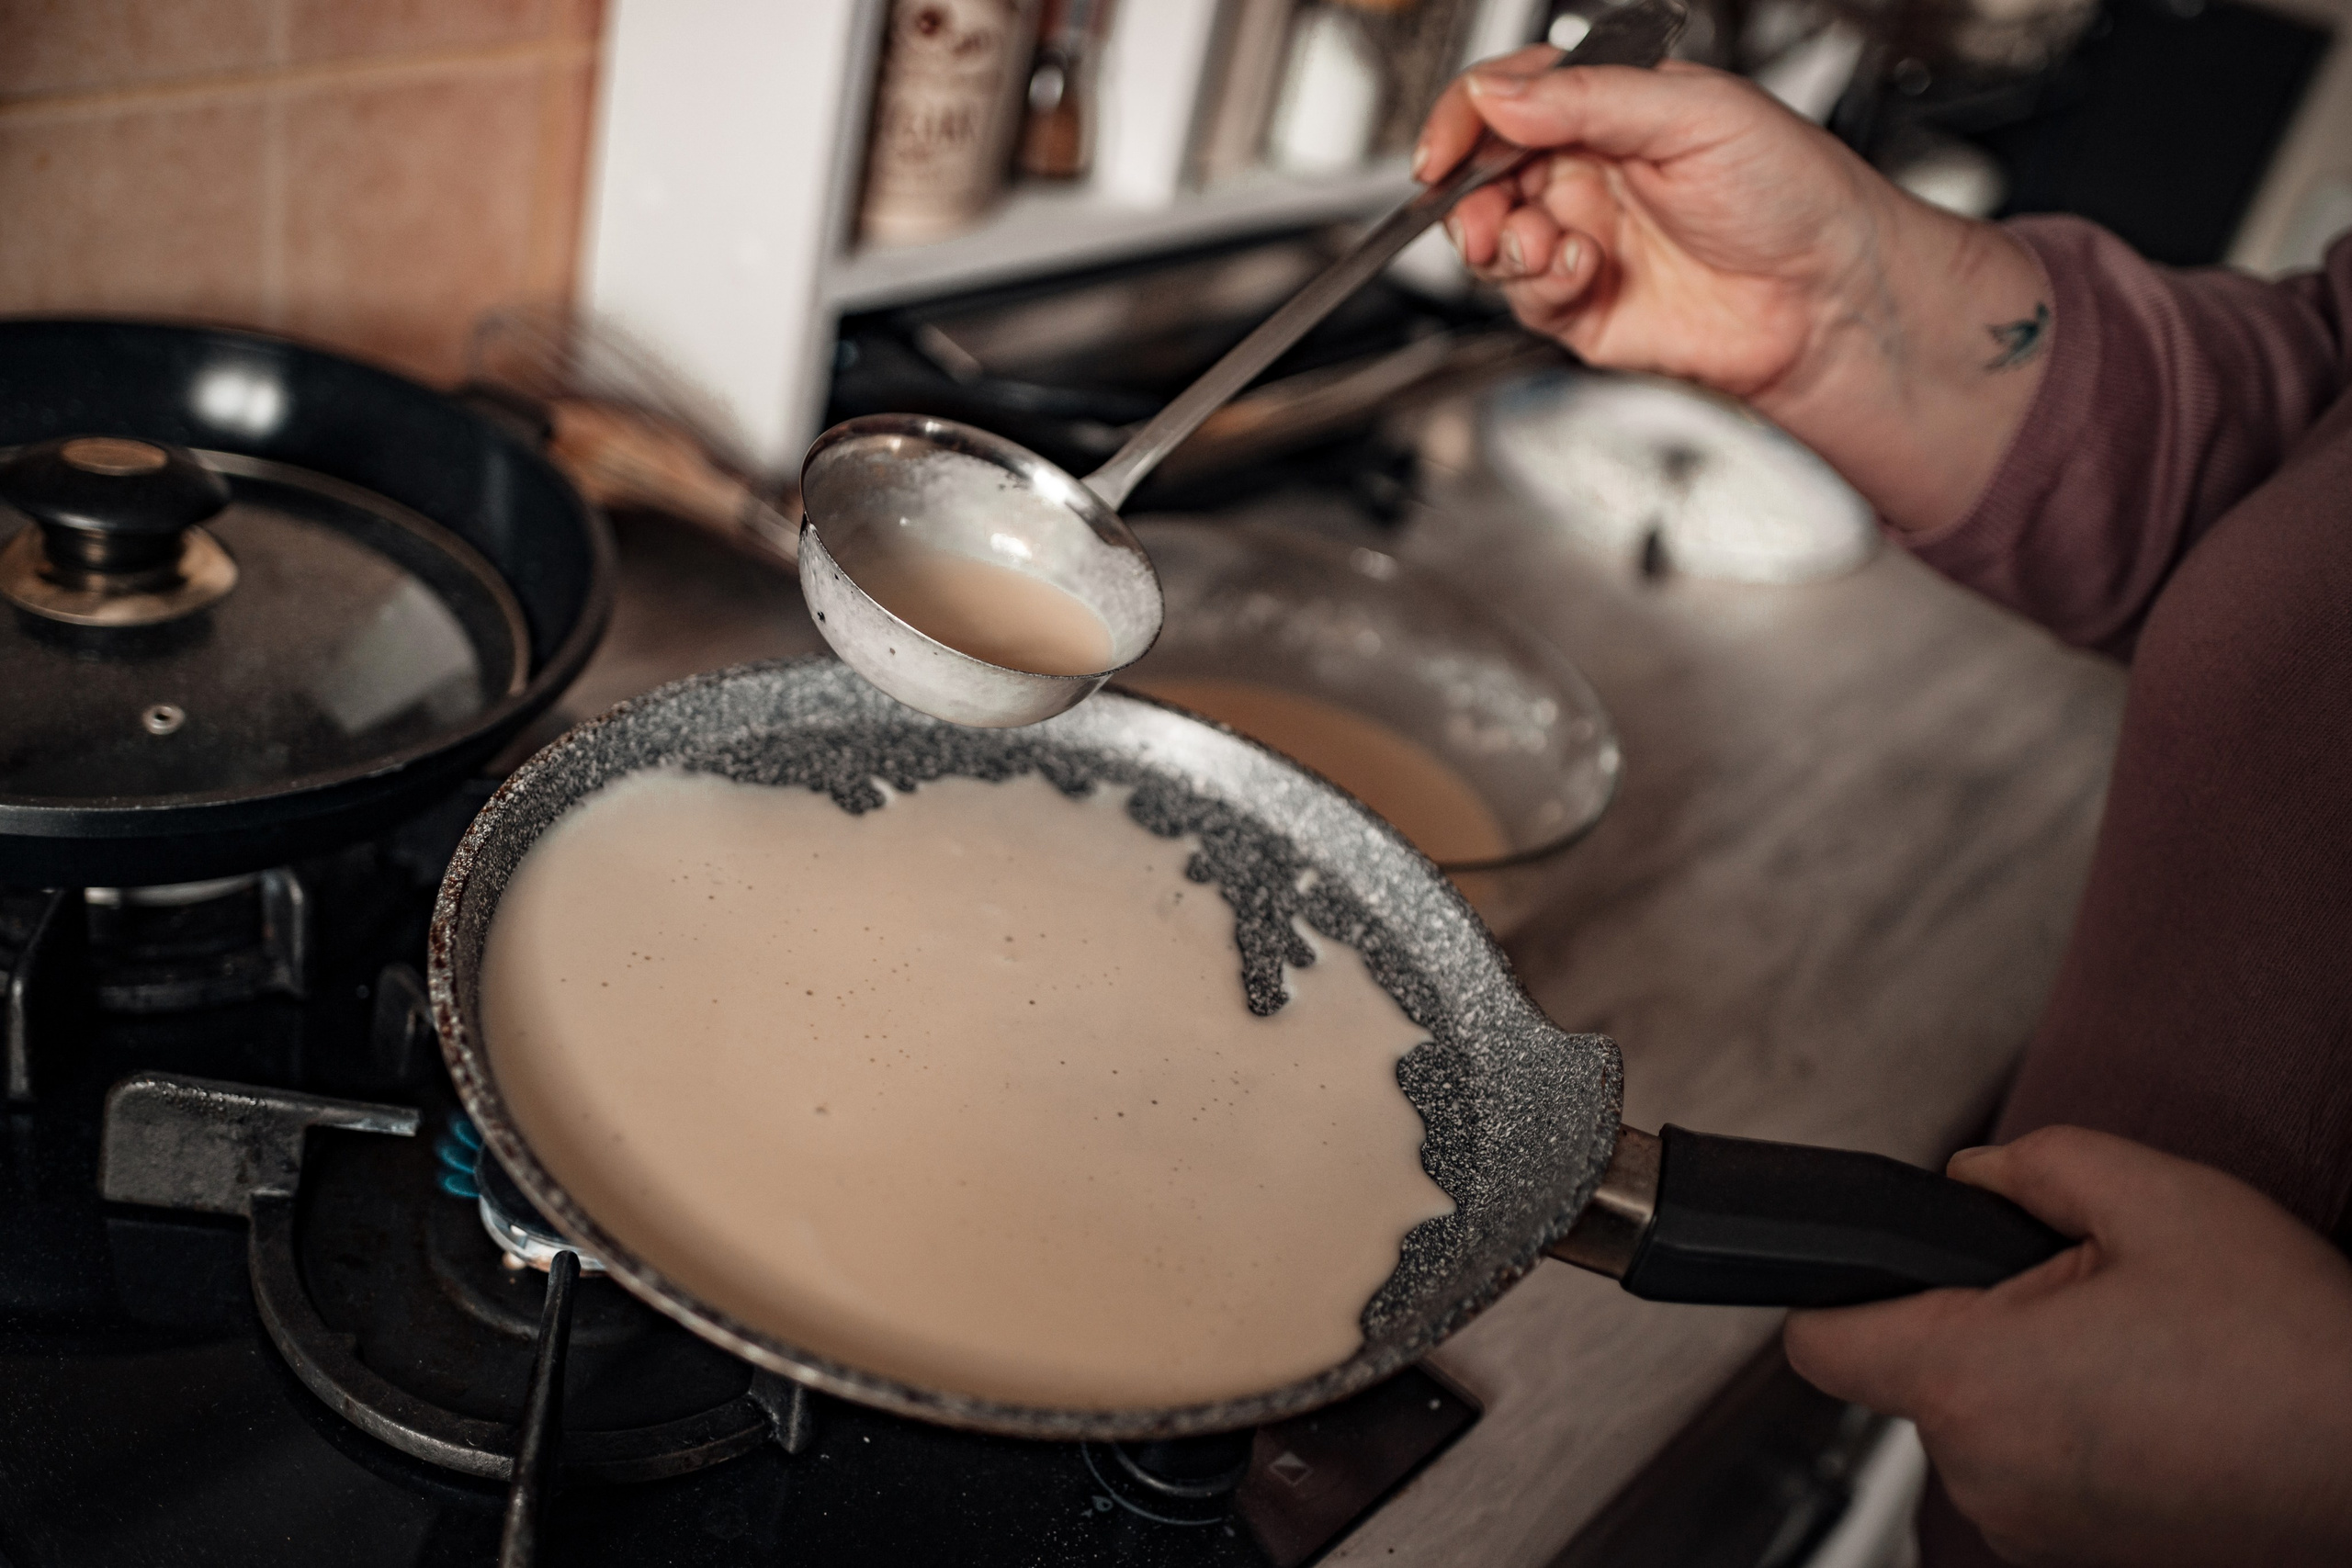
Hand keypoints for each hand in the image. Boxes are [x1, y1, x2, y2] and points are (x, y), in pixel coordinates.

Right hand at [1416, 54, 1883, 400]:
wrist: (1829, 297)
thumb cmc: (1793, 194)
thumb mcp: (1693, 113)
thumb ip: (1587, 99)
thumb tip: (1499, 94)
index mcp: (1608, 109)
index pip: (1507, 99)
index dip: (1465, 118)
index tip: (1444, 146)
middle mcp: (1586, 174)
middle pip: (1480, 175)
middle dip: (1466, 193)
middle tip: (1479, 207)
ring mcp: (1579, 241)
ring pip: (1488, 240)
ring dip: (1498, 241)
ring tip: (1540, 242)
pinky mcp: (1580, 309)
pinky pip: (1524, 297)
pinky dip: (1539, 283)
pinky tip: (1582, 268)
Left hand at [1784, 1127, 2351, 1565]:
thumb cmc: (2290, 1345)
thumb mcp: (2155, 1196)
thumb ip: (2030, 1163)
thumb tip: (1970, 1175)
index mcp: (1972, 1383)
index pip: (1821, 1343)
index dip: (1835, 1291)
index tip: (1876, 1268)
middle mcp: (1984, 1476)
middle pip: (1911, 1371)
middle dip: (1975, 1318)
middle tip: (2083, 1290)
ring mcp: (2034, 1528)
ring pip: (1979, 1419)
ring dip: (2031, 1375)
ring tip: (2140, 1349)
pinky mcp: (2083, 1553)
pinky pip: (2034, 1467)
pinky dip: (2072, 1428)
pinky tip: (2155, 1401)